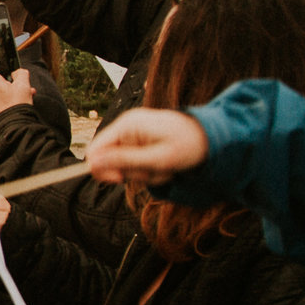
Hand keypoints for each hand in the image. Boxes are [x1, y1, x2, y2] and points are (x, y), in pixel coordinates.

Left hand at [0, 37, 34, 120]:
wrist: (12, 131)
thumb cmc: (16, 108)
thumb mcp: (24, 86)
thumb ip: (21, 74)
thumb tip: (19, 73)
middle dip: (4, 73)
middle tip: (17, 76)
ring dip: (7, 86)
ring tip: (24, 91)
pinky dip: (4, 96)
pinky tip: (18, 100)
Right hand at [86, 108, 209, 184]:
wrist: (211, 135)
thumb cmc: (188, 146)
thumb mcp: (157, 159)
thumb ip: (124, 161)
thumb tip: (93, 163)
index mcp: (127, 126)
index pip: (95, 150)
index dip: (103, 169)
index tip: (122, 180)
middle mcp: (126, 125)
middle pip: (110, 159)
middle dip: (130, 172)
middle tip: (155, 172)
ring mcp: (133, 131)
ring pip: (123, 163)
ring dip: (142, 173)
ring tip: (164, 168)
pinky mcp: (140, 138)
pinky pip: (133, 159)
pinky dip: (147, 168)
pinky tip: (163, 165)